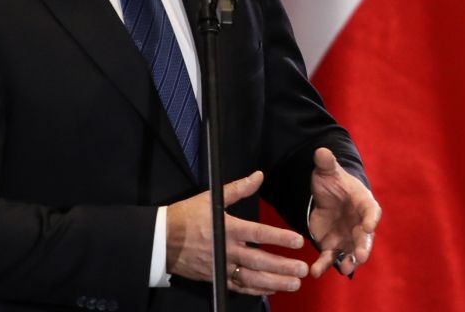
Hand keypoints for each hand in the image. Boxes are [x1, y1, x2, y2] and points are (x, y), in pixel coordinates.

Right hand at [165, 170, 308, 295]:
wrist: (161, 239)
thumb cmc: (186, 216)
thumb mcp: (211, 198)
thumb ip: (238, 188)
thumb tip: (258, 176)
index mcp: (228, 228)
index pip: (259, 233)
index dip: (280, 237)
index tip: (298, 241)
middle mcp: (228, 250)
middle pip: (260, 260)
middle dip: (283, 266)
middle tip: (303, 269)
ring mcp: (222, 266)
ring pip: (252, 278)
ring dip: (275, 282)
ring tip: (294, 284)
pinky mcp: (216, 277)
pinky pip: (239, 286)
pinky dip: (256, 289)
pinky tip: (272, 288)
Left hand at [305, 147, 379, 277]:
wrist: (327, 197)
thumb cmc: (333, 182)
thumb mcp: (327, 171)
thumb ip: (326, 163)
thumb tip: (321, 152)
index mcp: (363, 202)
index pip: (371, 211)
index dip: (371, 219)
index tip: (370, 226)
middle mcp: (359, 223)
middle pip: (365, 237)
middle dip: (363, 247)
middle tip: (361, 256)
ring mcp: (347, 237)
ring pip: (351, 252)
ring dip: (349, 261)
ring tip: (345, 268)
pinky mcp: (333, 246)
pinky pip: (330, 258)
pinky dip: (324, 265)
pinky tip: (315, 272)